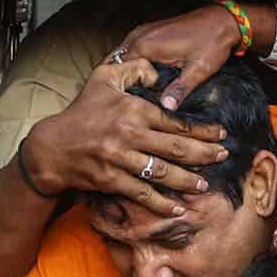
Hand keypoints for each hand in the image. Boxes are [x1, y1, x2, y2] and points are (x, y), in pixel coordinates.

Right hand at [22, 58, 229, 218]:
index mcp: (133, 110)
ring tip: (204, 185)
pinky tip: (177, 209)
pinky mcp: (111, 180)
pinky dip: (161, 204)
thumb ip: (134, 68)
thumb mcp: (104, 78)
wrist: (53, 146)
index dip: (202, 130)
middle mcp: (129, 134)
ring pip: (163, 172)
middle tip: (223, 158)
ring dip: (187, 181)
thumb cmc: (81, 112)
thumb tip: (159, 73)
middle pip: (176, 148)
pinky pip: (142, 194)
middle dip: (204, 154)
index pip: (175, 122)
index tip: (220, 135)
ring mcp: (120, 159)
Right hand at [119, 4, 244, 111]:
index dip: (122, 88)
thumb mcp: (198, 70)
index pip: (119, 71)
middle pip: (118, 64)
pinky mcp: (151, 33)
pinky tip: (143, 77)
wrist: (222, 21)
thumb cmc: (212, 39)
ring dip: (127, 72)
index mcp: (146, 46)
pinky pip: (134, 51)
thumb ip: (180, 89)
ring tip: (133, 91)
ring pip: (124, 57)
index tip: (128, 101)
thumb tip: (166, 107)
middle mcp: (140, 36)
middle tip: (128, 100)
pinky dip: (134, 64)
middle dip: (122, 81)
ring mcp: (144, 32)